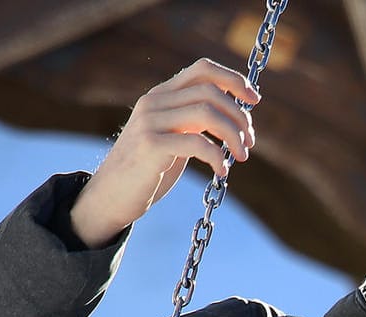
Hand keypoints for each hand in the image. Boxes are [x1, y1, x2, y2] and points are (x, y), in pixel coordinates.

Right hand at [71, 58, 261, 245]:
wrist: (111, 197)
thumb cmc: (147, 171)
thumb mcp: (172, 137)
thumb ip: (193, 121)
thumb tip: (235, 114)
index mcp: (160, 95)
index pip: (202, 69)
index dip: (233, 79)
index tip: (254, 101)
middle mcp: (154, 102)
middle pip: (210, 92)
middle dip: (239, 115)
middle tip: (250, 142)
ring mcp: (150, 122)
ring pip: (207, 113)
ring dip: (233, 134)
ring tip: (241, 156)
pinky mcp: (151, 146)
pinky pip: (197, 142)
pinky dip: (217, 157)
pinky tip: (221, 172)